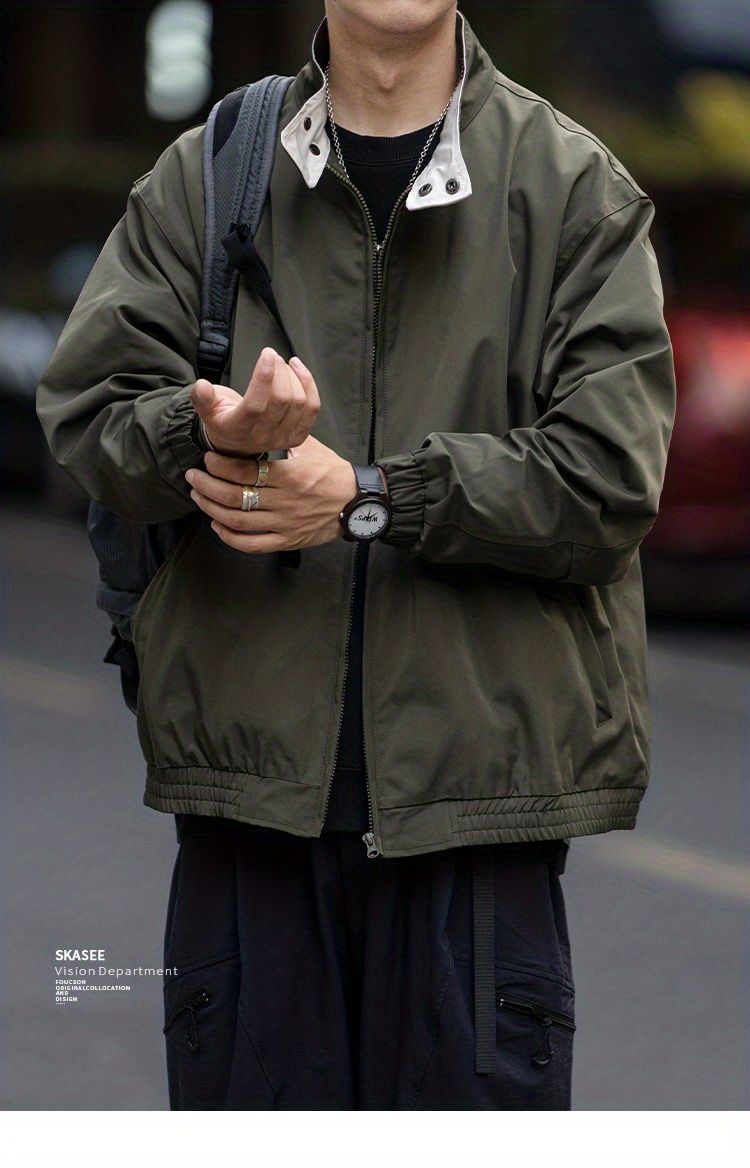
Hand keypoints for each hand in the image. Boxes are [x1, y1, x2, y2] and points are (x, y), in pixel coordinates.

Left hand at [184, 435, 356, 552]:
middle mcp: (284, 501)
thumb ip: (283, 438)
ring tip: (198, 496)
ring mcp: (284, 524)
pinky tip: (217, 524)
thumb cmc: (333, 473)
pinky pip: (252, 544)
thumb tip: (259, 421)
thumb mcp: (311, 448)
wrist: (357, 503)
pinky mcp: (286, 540)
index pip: (244, 472)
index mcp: (290, 475)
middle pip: (234, 496)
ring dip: (211, 508)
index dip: (220, 465)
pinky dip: (229, 537)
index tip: (207, 458)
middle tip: (193, 476)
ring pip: (237, 520)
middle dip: (206, 486)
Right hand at [189, 348, 319, 456]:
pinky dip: (308, 384)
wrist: (236, 442)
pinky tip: (298, 368)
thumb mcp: (206, 409)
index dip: (263, 377)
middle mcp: (262, 437)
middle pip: (282, 400)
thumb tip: (201, 386)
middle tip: (272, 356)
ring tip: (282, 362)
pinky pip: (312, 408)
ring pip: (299, 402)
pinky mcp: (298, 435)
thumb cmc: (223, 419)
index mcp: (238, 430)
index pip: (255, 404)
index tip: (266, 354)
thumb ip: (202, 398)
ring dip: (294, 376)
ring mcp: (282, 438)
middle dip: (280, 371)